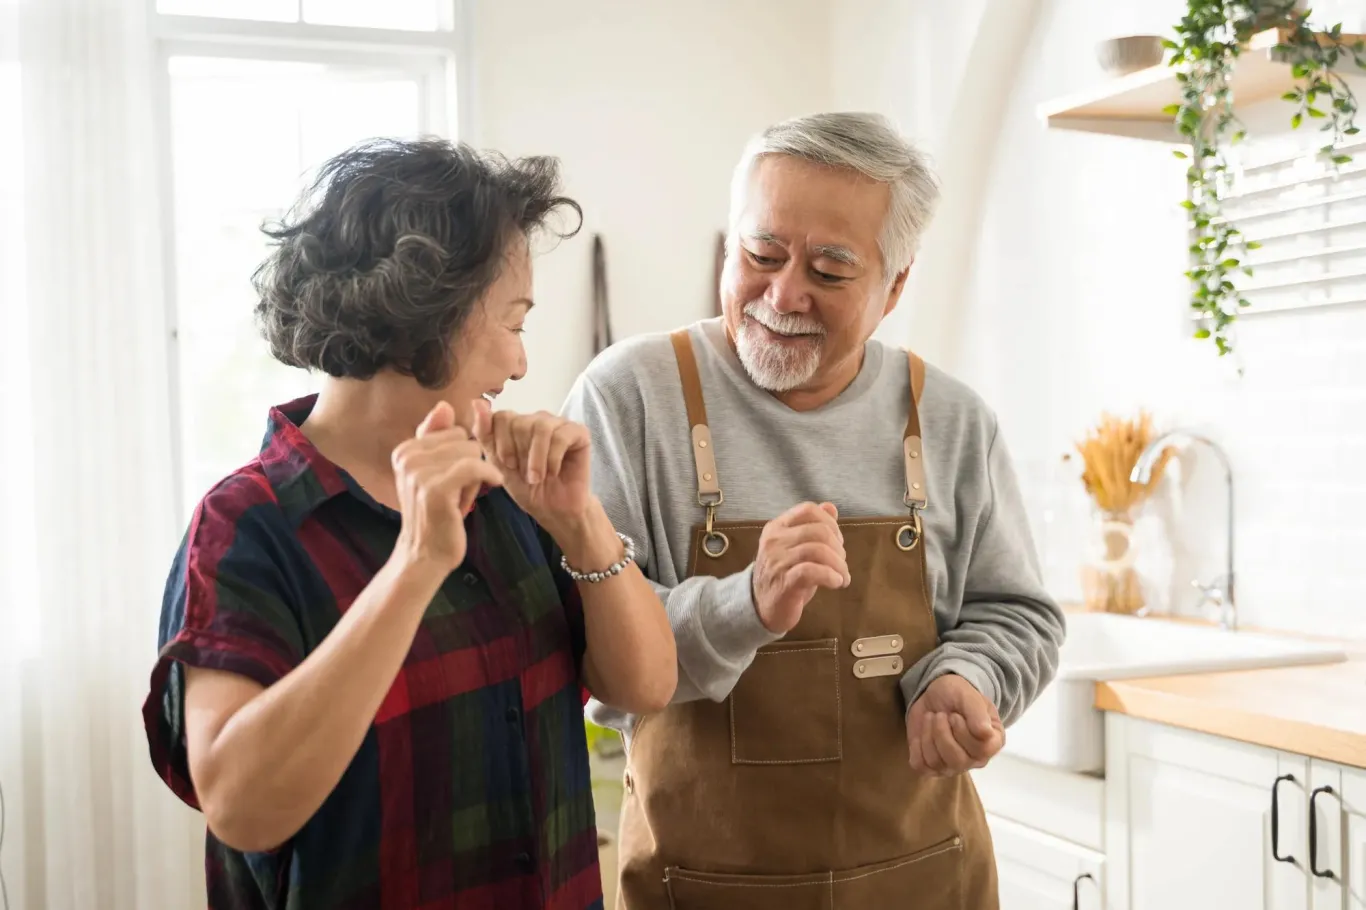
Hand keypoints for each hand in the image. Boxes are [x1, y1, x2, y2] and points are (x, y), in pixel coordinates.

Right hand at [391, 401, 503, 570]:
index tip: (454, 478)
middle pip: (464, 439)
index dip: (461, 454)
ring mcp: (418, 472)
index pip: (453, 431)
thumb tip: (445, 405)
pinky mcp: (435, 488)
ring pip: (472, 452)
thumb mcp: (433, 472)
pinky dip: (489, 475)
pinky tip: (494, 484)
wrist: (425, 555)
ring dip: (477, 475)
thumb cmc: (434, 515)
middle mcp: (406, 457)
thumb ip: (436, 438)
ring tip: (464, 496)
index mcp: (404, 449)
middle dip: (470, 463)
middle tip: (460, 490)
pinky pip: (475, 466)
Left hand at [472, 400, 591, 527]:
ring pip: (540, 427)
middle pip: (520, 422)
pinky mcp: (579, 432)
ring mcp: (559, 423)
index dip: (502, 443)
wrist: (554, 510)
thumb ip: (485, 433)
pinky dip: (553, 459)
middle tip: (525, 474)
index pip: (501, 416)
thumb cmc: (527, 488)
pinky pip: (561, 436)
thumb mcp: (497, 464)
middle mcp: (537, 419)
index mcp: (516, 423)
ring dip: (535, 458)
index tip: (508, 465)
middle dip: (519, 453)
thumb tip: (477, 402)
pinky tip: (553, 472)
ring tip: (537, 477)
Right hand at [752, 502, 850, 634]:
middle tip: (842, 564)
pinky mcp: (784, 582)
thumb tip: (830, 507)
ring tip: (843, 576)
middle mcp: (774, 540)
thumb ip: (812, 526)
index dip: (830, 523)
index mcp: (777, 527)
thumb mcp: (796, 547)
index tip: (838, 541)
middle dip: (838, 548)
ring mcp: (777, 561)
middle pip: (818, 531)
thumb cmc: (784, 574)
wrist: (760, 606)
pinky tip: (837, 583)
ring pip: (818, 550)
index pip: (808, 510)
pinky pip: (812, 571)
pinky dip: (831, 576)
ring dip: (839, 565)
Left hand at [906, 674, 1004, 776]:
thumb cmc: (957, 695)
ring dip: (928, 735)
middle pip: (957, 760)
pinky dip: (917, 746)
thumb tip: (985, 733)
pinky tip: (922, 732)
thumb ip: (978, 713)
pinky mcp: (931, 766)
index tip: (955, 715)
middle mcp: (975, 759)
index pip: (981, 750)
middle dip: (942, 732)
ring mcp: (953, 766)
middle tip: (940, 715)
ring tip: (931, 718)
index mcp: (992, 742)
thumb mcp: (968, 696)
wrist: (935, 696)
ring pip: (936, 762)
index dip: (963, 731)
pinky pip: (920, 766)